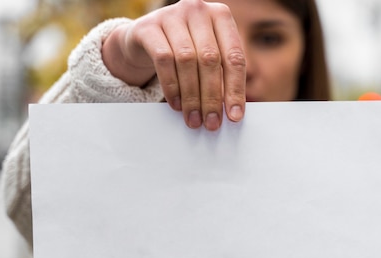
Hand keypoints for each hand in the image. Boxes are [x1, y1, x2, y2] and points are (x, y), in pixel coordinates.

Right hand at [102, 0, 245, 130]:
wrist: (143, 38)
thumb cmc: (181, 49)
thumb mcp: (204, 56)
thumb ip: (219, 76)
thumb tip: (230, 112)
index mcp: (221, 16)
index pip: (234, 56)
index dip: (236, 89)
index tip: (234, 115)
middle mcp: (198, 10)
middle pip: (210, 60)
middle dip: (212, 97)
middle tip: (211, 122)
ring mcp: (172, 15)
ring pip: (187, 61)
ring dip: (191, 96)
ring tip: (193, 118)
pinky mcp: (148, 26)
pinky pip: (163, 60)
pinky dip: (171, 86)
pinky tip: (176, 104)